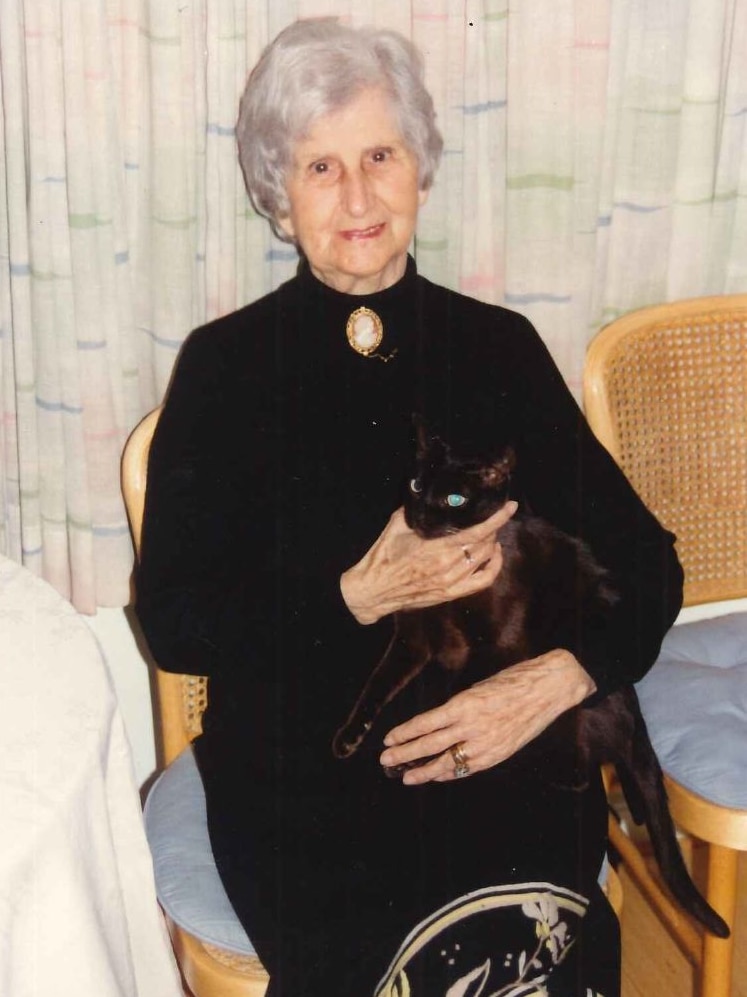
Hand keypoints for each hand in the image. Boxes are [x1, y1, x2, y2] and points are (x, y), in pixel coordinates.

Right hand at [340, 502, 516, 624]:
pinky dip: (494, 567)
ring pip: (486, 560)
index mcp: (436, 548)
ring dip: (492, 544)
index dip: (497, 519)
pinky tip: (493, 555)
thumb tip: (426, 490)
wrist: (373, 591)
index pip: (477, 532)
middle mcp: (448, 566)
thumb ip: (415, 509)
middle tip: (490, 518)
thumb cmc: (382, 557)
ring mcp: (451, 581)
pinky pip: (483, 581)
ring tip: (489, 533)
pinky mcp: (451, 593)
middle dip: (492, 528)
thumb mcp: (396, 526)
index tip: (509, 507)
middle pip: (485, 544)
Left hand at [379, 649, 595, 784]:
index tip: (388, 740)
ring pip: (447, 762)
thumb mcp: (478, 689)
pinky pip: (467, 768)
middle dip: (405, 755)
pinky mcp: (498, 754)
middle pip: (431, 745)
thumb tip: (436, 725)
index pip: (426, 723)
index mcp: (465, 704)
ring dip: (423, 771)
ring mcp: (486, 743)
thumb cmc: (511, 682)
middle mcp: (473, 726)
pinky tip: (435, 775)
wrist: (548, 689)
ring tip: (405, 777)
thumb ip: (458, 709)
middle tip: (385, 761)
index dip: (405, 733)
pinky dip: (449, 773)